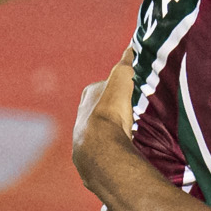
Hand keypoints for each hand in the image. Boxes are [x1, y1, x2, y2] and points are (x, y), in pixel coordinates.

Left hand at [69, 60, 138, 183]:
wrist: (100, 147)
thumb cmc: (110, 112)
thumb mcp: (120, 81)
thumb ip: (124, 66)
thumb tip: (130, 49)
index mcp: (88, 97)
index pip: (101, 88)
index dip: (114, 89)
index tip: (127, 93)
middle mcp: (80, 118)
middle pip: (98, 112)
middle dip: (110, 113)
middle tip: (129, 117)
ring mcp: (82, 141)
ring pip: (98, 134)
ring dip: (109, 135)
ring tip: (127, 138)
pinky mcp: (87, 160)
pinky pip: (101, 153)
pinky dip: (109, 153)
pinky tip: (120, 155)